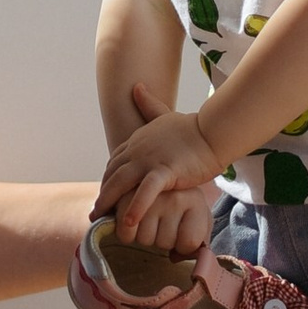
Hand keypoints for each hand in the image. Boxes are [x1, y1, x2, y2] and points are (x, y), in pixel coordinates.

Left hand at [94, 87, 221, 243]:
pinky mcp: (165, 170)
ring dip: (109, 202)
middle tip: (94, 215)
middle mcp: (137, 150)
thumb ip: (148, 104)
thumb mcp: (164, 114)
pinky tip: (129, 222)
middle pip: (112, 175)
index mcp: (136, 141)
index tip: (103, 197)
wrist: (213, 131)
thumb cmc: (192, 127)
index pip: (114, 164)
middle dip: (102, 196)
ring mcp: (149, 159)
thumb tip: (136, 86)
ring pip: (121, 182)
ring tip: (102, 221)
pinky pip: (146, 191)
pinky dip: (136, 206)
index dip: (106, 181)